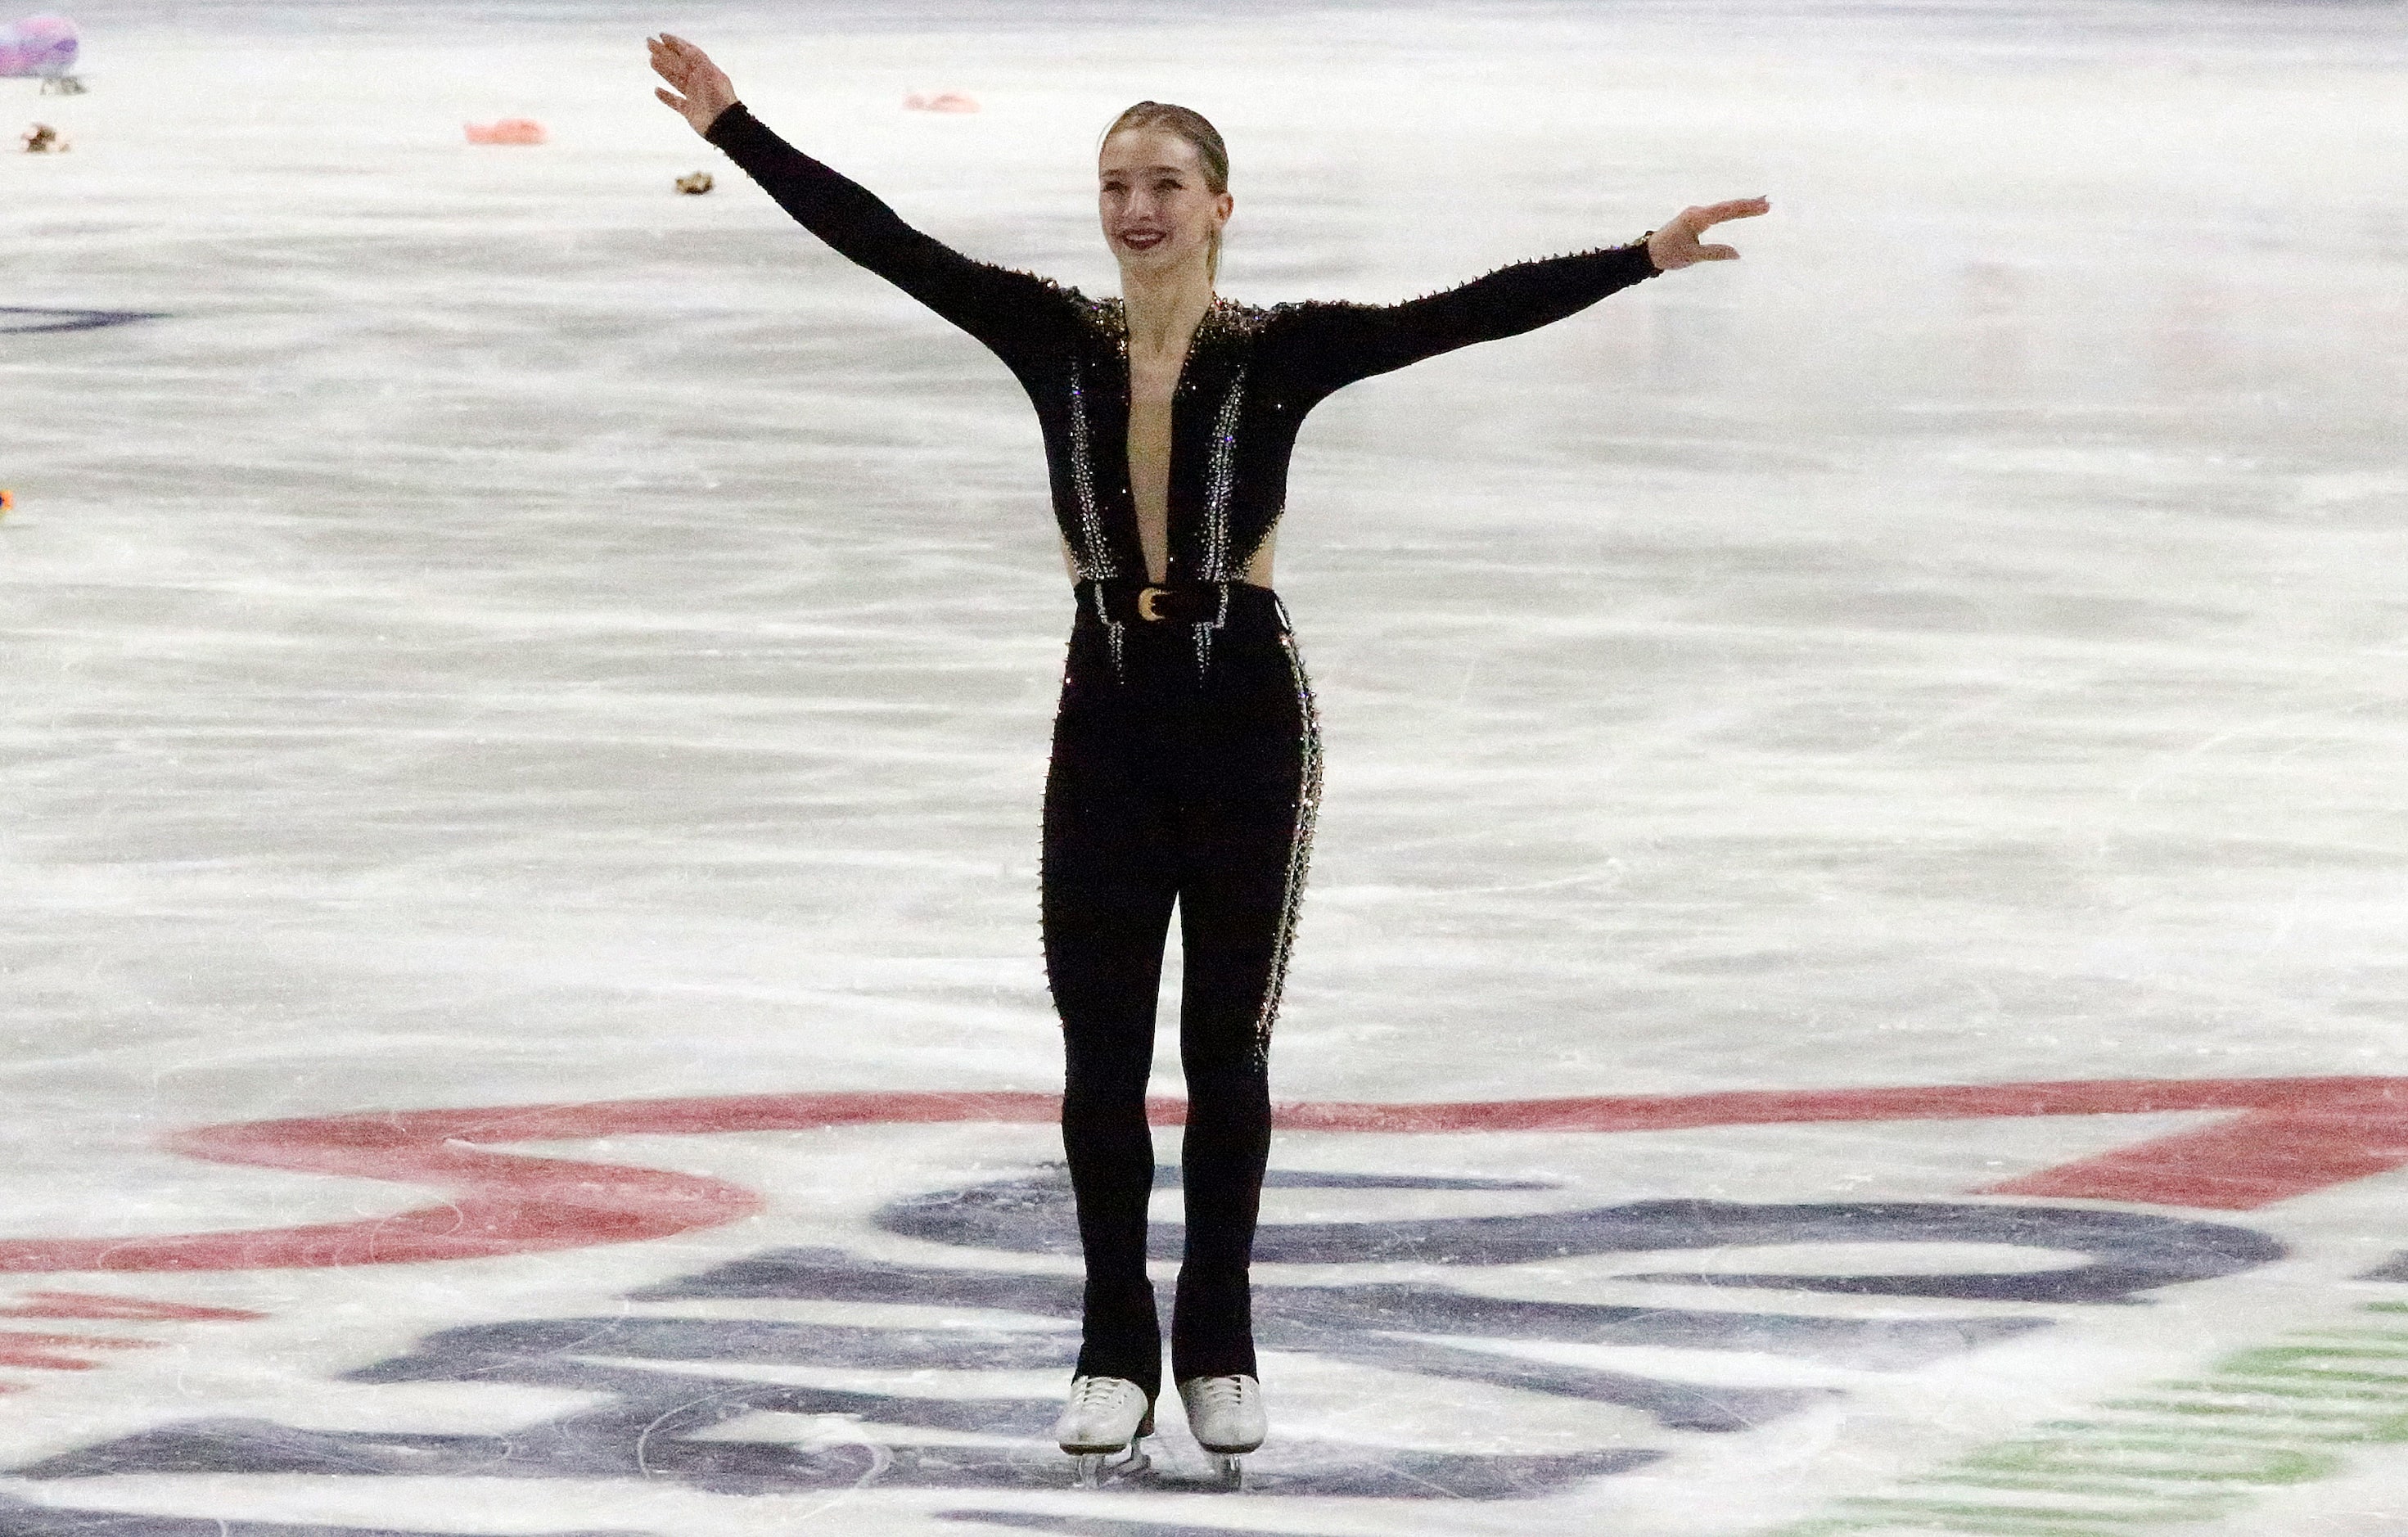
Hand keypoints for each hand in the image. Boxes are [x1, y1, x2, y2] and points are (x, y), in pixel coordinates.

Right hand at [649, 32, 737, 134]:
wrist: (725, 125)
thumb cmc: (720, 98)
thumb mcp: (709, 74)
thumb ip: (697, 60)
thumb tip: (684, 48)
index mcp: (706, 70)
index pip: (689, 53)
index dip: (675, 43)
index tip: (661, 36)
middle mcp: (699, 82)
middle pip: (678, 64)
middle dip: (664, 53)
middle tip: (649, 43)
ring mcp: (695, 97)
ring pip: (675, 80)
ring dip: (663, 70)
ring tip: (651, 60)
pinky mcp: (690, 111)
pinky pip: (675, 102)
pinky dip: (666, 97)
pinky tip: (656, 90)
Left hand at [1645, 197, 1770, 271]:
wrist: (1648, 252)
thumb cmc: (1668, 254)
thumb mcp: (1692, 256)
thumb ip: (1714, 253)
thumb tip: (1737, 254)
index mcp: (1696, 219)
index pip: (1725, 212)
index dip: (1745, 209)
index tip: (1762, 206)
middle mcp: (1697, 213)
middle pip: (1726, 207)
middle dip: (1747, 205)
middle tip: (1767, 203)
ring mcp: (1696, 215)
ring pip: (1723, 209)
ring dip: (1741, 207)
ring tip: (1761, 205)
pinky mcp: (1696, 219)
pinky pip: (1718, 214)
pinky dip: (1731, 212)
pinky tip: (1741, 211)